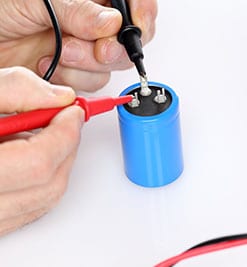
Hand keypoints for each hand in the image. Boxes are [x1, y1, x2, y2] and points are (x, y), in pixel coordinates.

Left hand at [0, 0, 157, 90]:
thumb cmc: (0, 11)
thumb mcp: (36, 1)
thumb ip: (76, 10)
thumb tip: (111, 23)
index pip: (133, 1)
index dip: (143, 12)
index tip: (138, 26)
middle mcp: (92, 21)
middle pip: (130, 38)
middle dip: (114, 48)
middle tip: (99, 50)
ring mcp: (86, 46)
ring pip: (112, 64)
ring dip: (87, 64)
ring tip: (59, 52)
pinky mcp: (76, 70)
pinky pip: (93, 81)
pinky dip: (73, 78)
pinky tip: (52, 65)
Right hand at [0, 67, 83, 236]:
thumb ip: (12, 89)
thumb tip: (59, 97)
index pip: (37, 162)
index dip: (65, 133)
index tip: (73, 111)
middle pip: (48, 184)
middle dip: (66, 147)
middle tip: (64, 120)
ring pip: (42, 199)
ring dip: (54, 163)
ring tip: (36, 134)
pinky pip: (28, 209)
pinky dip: (39, 180)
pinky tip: (22, 155)